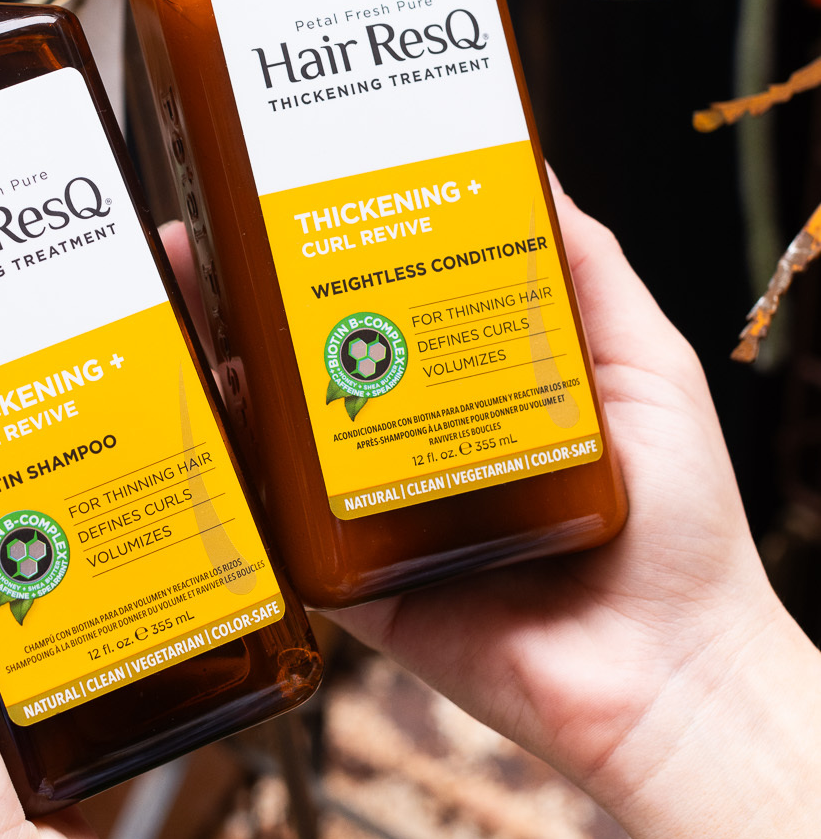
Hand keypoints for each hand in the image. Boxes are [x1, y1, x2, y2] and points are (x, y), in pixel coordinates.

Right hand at [169, 196, 820, 838]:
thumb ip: (587, 273)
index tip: (268, 189)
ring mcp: (372, 516)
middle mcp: (407, 444)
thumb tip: (530, 163)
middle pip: (301, 359)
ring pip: (271, 439)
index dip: (315, 246)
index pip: (373, 298)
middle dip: (231, 299)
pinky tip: (186, 425)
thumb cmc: (681, 528)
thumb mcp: (643, 365)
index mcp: (464, 387)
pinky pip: (277, 537)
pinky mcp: (354, 589)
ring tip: (158, 310)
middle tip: (176, 241)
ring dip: (209, 375)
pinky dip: (227, 486)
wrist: (672, 674)